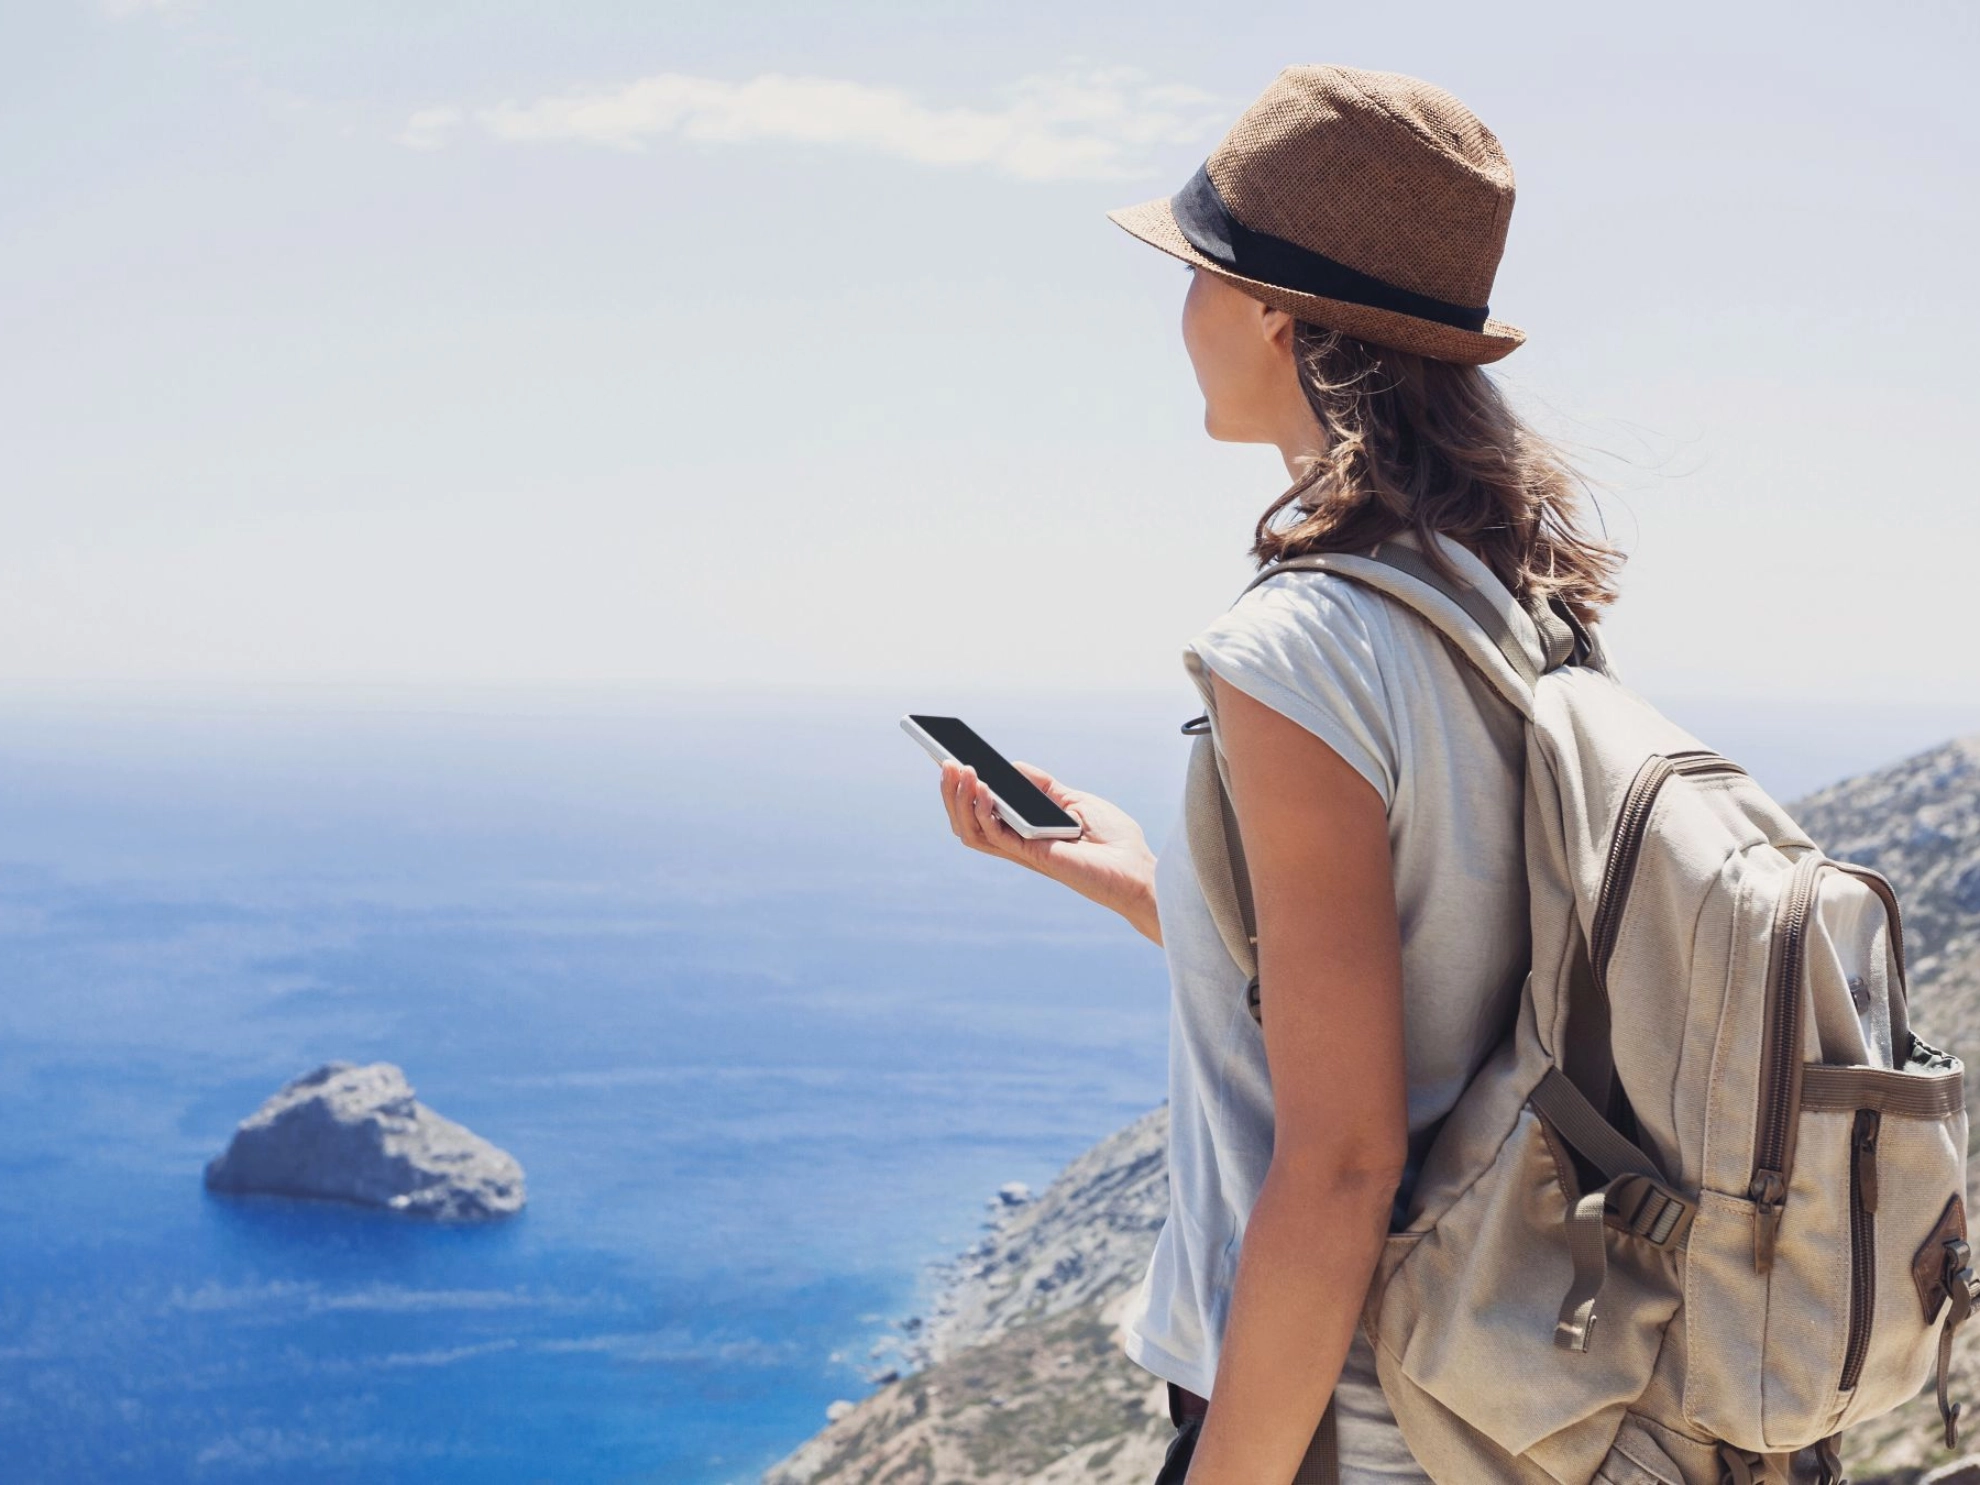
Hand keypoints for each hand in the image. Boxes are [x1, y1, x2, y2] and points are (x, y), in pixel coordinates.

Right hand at [937, 759, 1160, 944]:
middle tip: (946, 763)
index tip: (951, 762)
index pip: (982, 814)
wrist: (1139, 868)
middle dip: (952, 794)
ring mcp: (1023, 851)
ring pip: (973, 832)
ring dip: (959, 801)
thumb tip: (1013, 767)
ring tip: (958, 771)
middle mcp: (1018, 844)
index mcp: (1026, 831)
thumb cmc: (1114, 840)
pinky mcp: (1033, 856)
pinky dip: (983, 811)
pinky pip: (995, 836)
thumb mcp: (1076, 801)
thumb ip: (1044, 787)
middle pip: (969, 823)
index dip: (963, 793)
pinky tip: (983, 788)